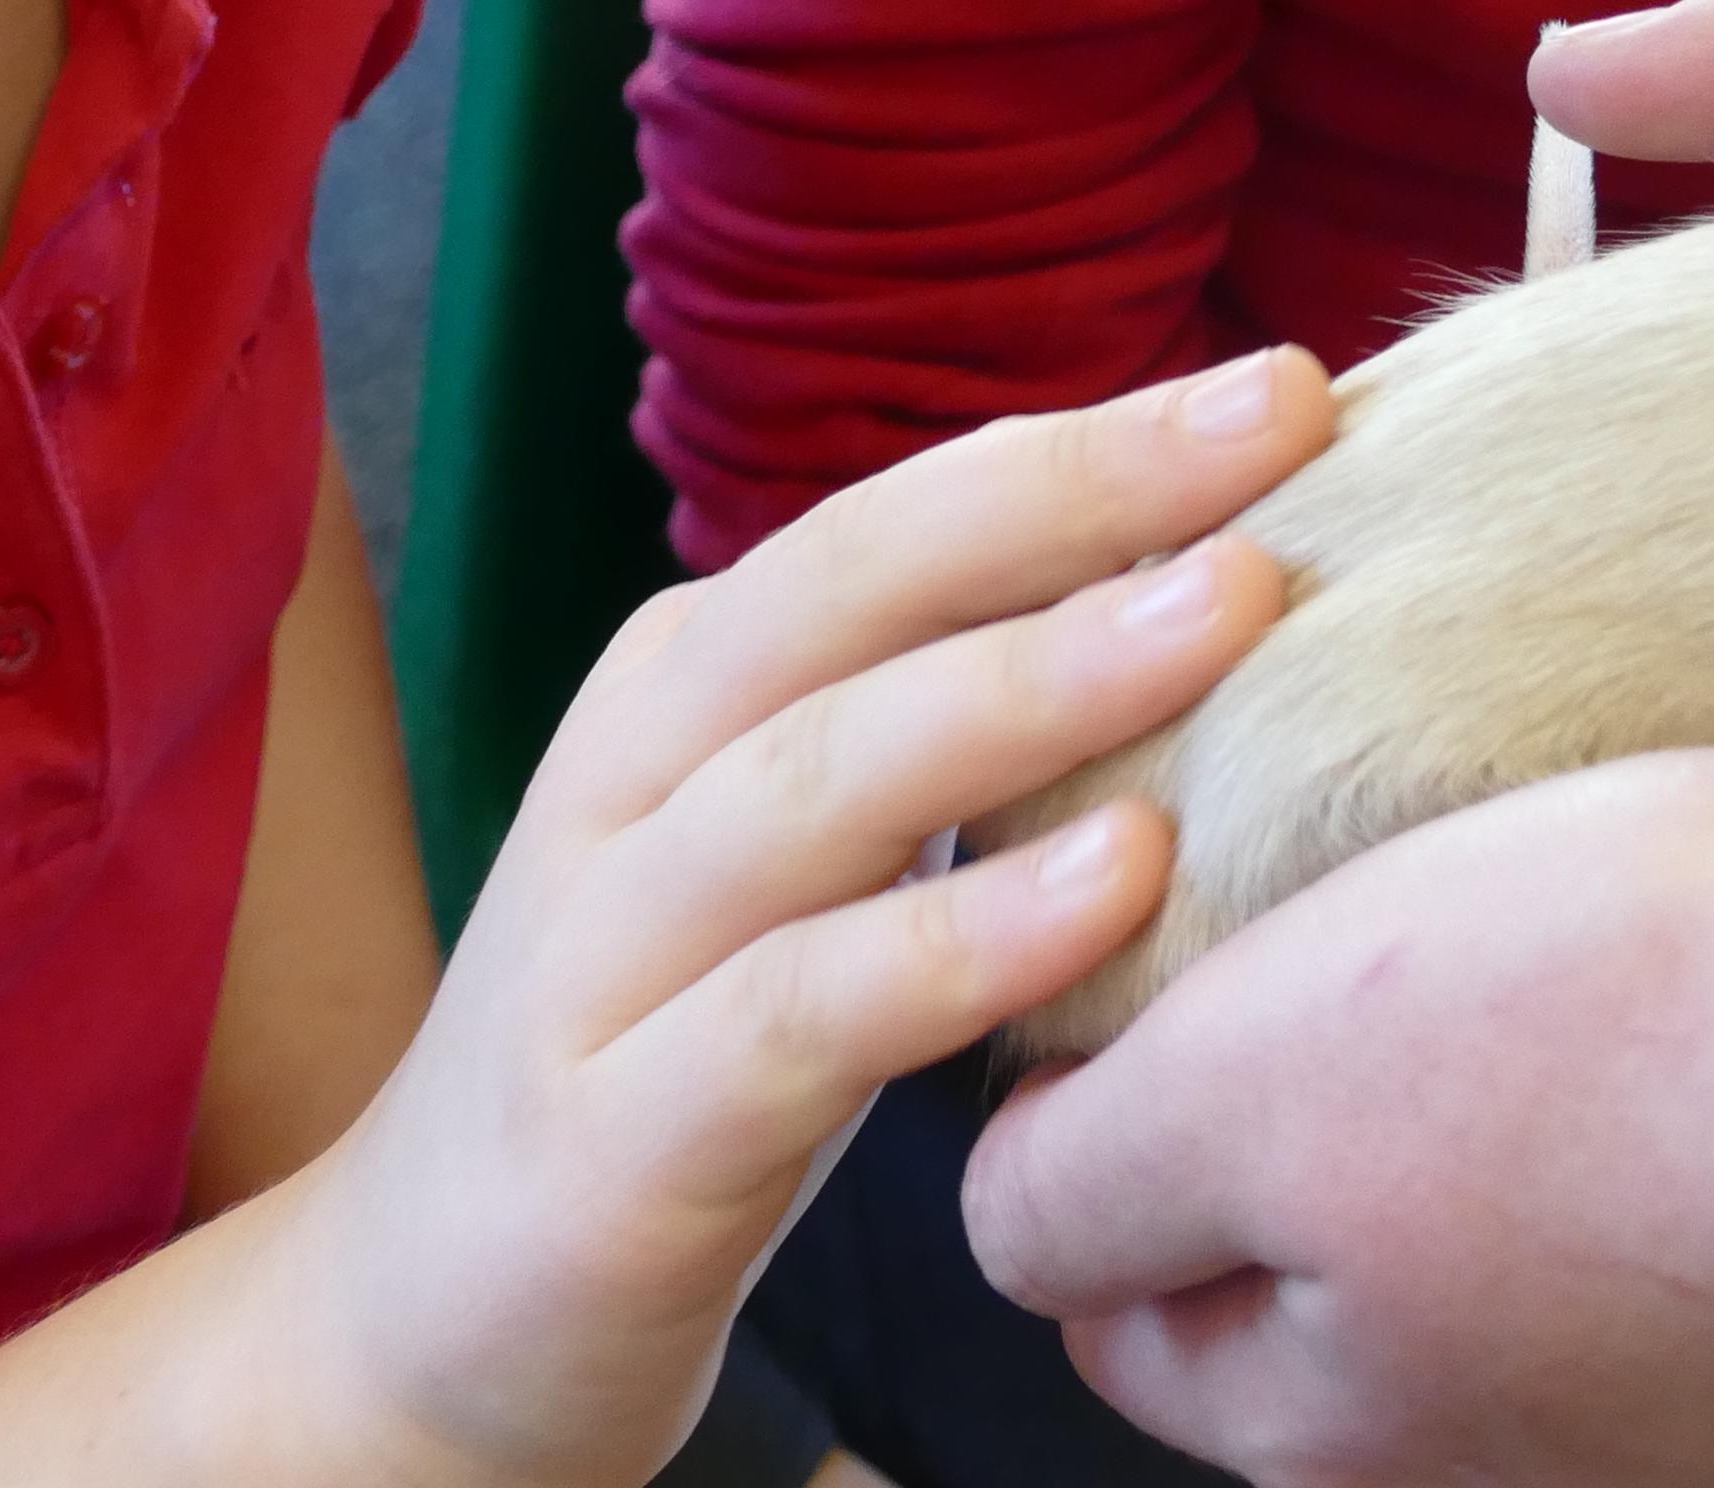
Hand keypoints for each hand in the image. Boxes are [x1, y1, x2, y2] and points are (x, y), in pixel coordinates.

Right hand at [274, 351, 1333, 1487]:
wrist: (428, 1323)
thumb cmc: (685, 1063)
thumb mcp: (808, 868)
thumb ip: (950, 735)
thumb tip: (1208, 591)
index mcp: (688, 692)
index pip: (897, 522)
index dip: (1086, 445)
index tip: (1286, 390)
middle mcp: (633, 784)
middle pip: (848, 587)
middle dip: (1071, 495)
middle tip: (1277, 429)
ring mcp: (606, 959)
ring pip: (821, 776)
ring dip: (1031, 684)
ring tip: (1220, 619)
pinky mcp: (615, 1144)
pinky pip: (800, 1015)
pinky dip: (960, 938)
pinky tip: (1116, 887)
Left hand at [966, 749, 1713, 1487]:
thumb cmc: (1677, 1034)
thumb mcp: (1275, 1077)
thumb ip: (1102, 1174)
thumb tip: (1025, 1195)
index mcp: (1344, 1434)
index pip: (1089, 1260)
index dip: (1092, 1062)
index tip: (1152, 899)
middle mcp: (1520, 1459)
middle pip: (1295, 1248)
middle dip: (1289, 1074)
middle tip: (1342, 887)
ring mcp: (1709, 1398)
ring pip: (1504, 1192)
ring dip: (1499, 1047)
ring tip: (1543, 892)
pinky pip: (1694, 1161)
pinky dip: (1682, 1055)